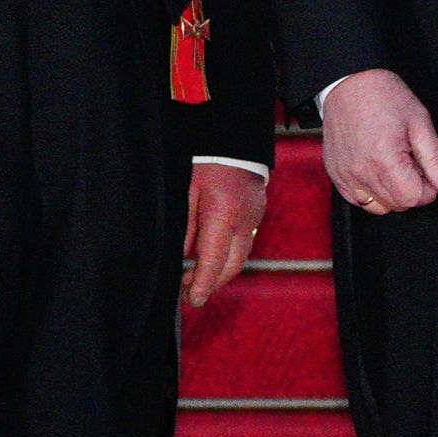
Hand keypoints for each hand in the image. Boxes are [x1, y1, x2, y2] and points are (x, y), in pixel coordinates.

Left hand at [183, 163, 269, 309]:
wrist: (232, 135)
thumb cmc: (204, 159)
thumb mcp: (184, 191)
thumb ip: (184, 226)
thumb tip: (181, 256)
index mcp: (223, 213)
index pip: (213, 259)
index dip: (202, 284)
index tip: (193, 300)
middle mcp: (244, 219)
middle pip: (232, 264)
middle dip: (212, 283)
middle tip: (190, 293)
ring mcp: (254, 216)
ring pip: (240, 255)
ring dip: (220, 271)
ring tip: (196, 278)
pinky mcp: (257, 212)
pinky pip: (243, 241)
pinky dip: (228, 255)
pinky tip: (210, 256)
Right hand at [322, 68, 437, 214]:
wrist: (349, 82)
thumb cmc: (384, 96)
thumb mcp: (420, 122)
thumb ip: (436, 159)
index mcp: (385, 159)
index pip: (414, 198)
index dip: (428, 188)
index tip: (426, 170)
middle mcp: (362, 171)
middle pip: (398, 205)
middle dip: (412, 190)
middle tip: (411, 163)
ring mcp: (345, 174)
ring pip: (379, 206)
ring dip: (392, 193)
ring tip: (393, 167)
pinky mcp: (336, 174)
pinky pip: (358, 200)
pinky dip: (371, 192)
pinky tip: (376, 171)